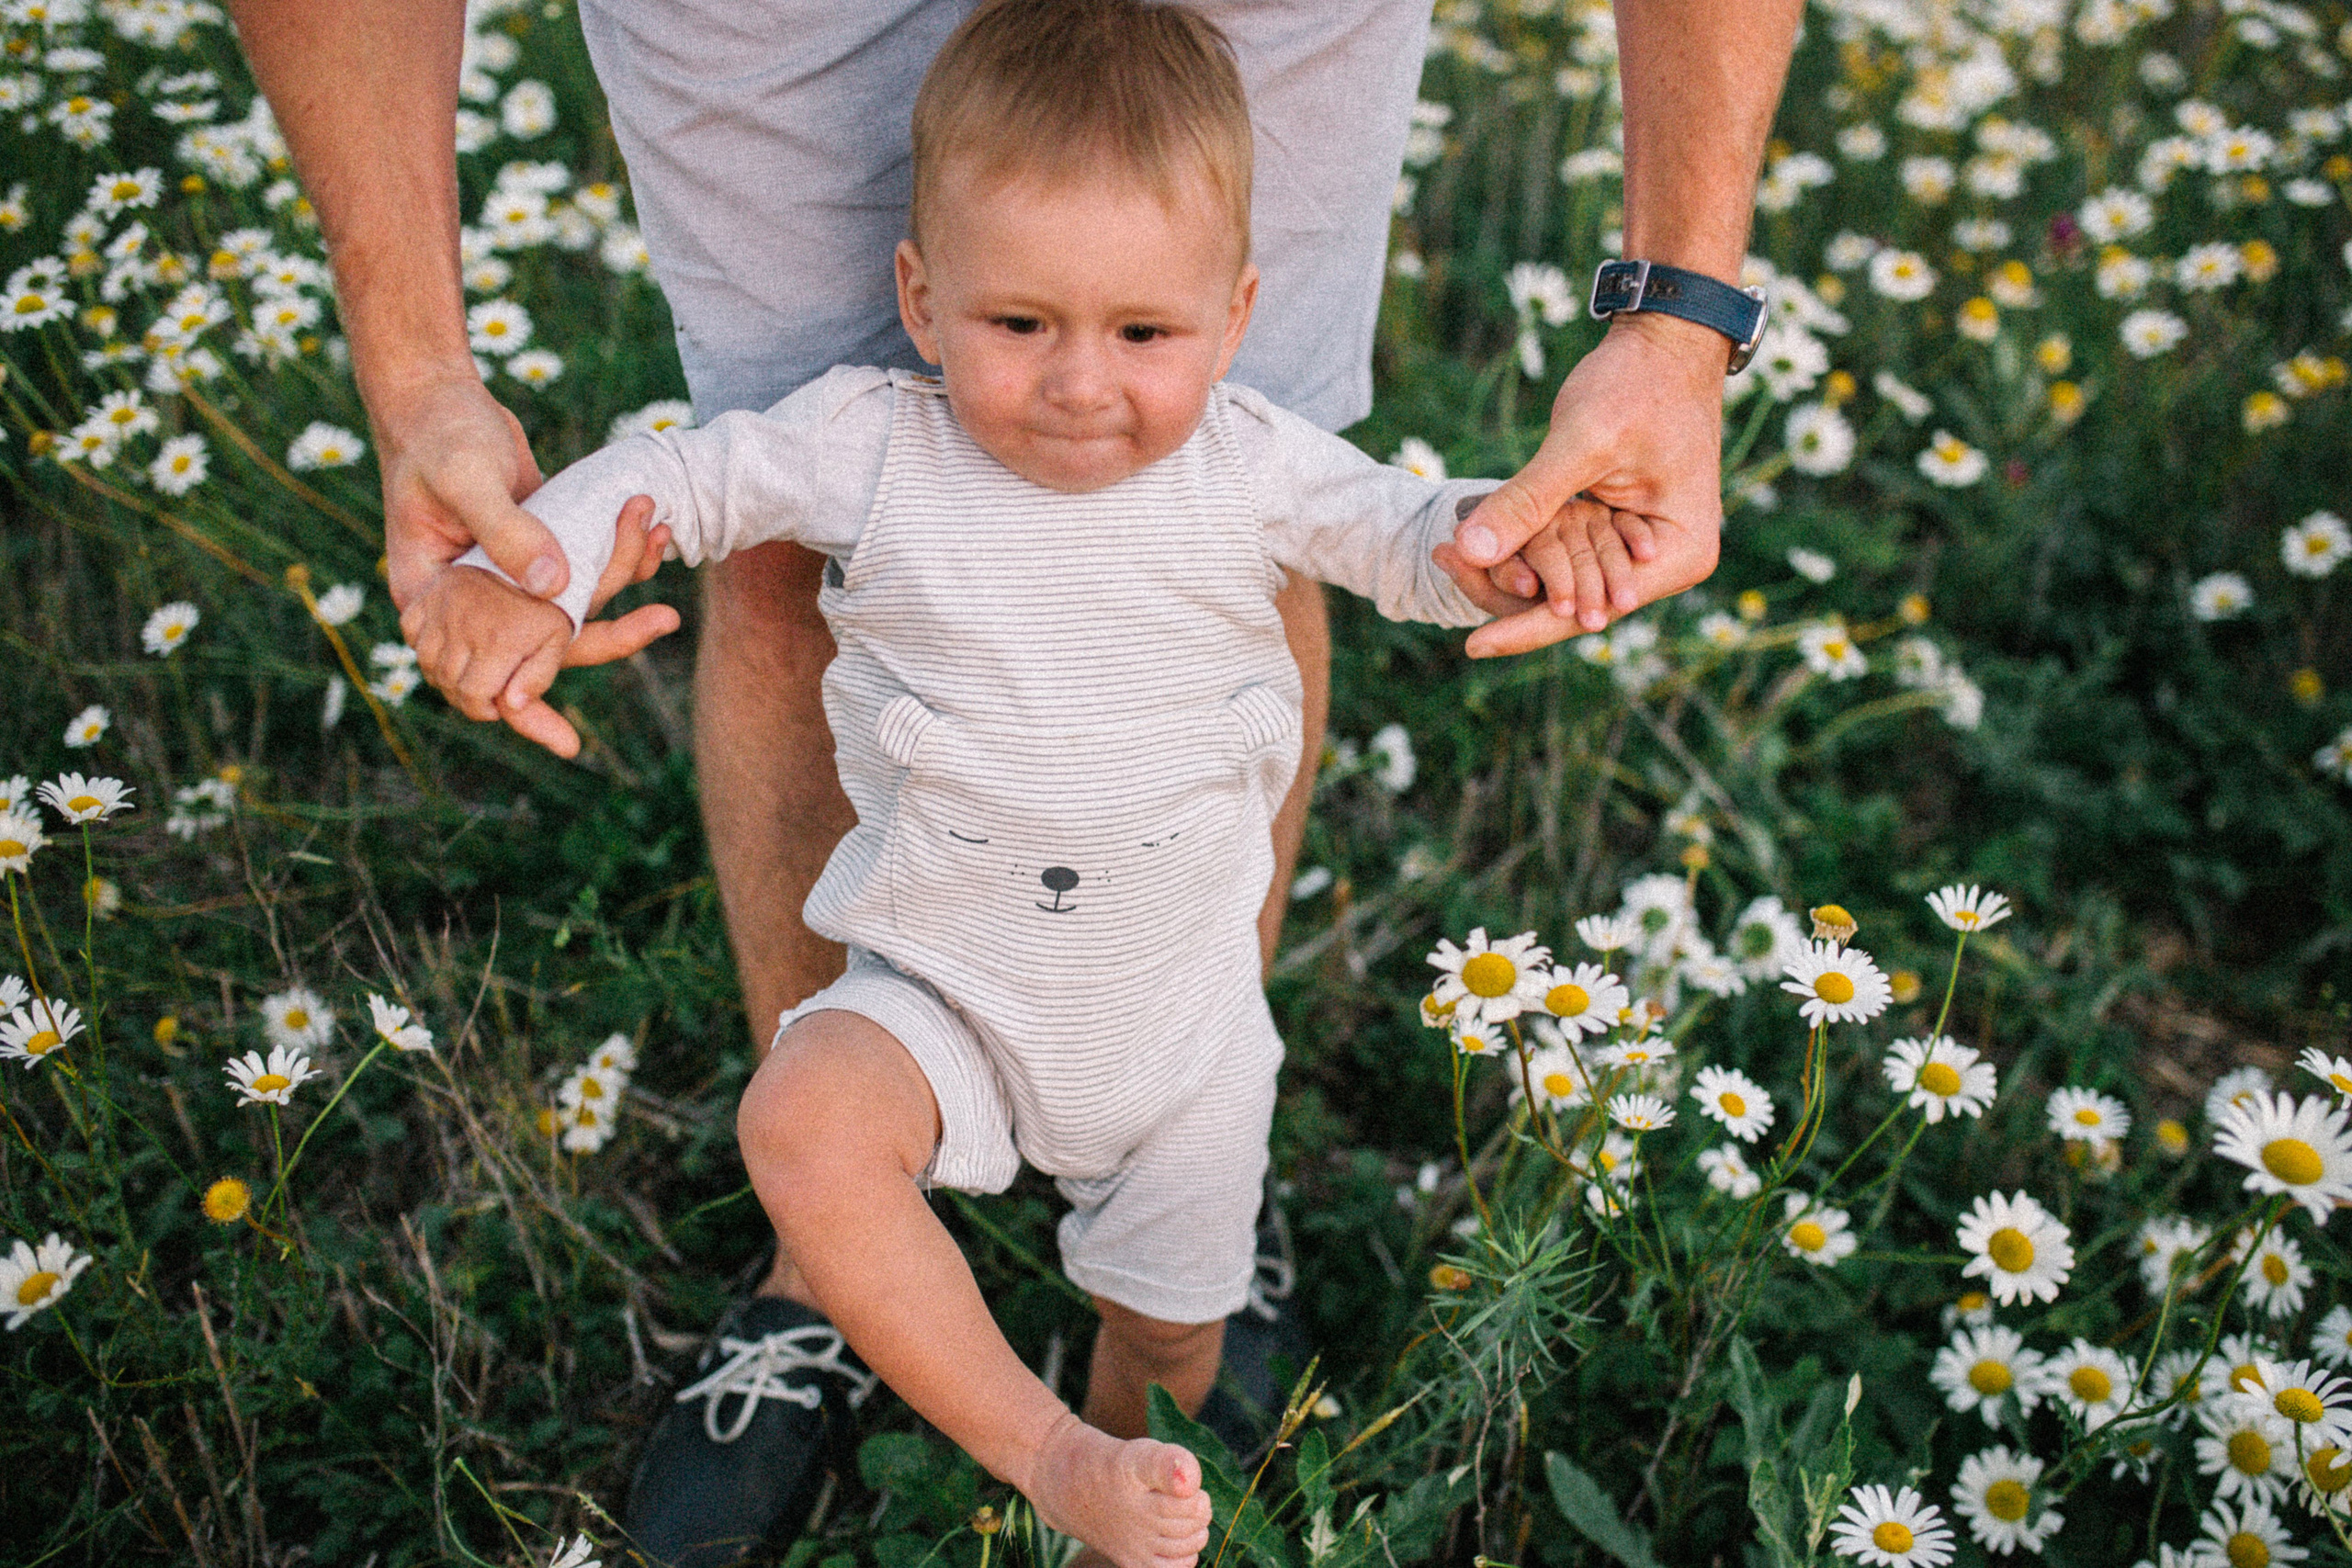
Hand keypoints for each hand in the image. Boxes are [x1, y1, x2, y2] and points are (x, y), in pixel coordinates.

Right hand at [378, 374, 676, 749]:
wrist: (435, 392)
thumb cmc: (436, 433)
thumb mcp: (467, 479)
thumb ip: (509, 533)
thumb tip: (559, 588)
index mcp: (433, 599)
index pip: (478, 677)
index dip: (524, 710)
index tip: (567, 742)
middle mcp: (471, 599)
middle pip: (542, 648)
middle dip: (610, 638)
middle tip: (665, 620)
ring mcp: (507, 577)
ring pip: (573, 608)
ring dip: (624, 584)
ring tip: (661, 536)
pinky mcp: (537, 549)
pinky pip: (584, 571)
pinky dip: (620, 554)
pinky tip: (655, 528)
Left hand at [1445, 313, 1728, 657]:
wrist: (1666, 338)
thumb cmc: (1639, 382)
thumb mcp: (1583, 441)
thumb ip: (1528, 500)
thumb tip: (1469, 552)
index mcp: (1680, 555)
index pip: (1592, 610)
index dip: (1528, 628)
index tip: (1471, 645)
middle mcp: (1665, 562)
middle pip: (1575, 602)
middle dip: (1509, 592)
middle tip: (1442, 561)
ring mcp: (1641, 546)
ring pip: (1564, 579)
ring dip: (1510, 569)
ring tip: (1446, 552)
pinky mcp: (1617, 525)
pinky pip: (1565, 550)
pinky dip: (1524, 544)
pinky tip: (1473, 539)